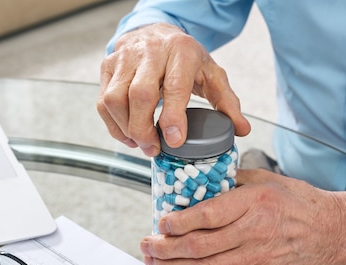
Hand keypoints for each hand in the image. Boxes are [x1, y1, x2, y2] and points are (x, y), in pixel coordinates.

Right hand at [97, 23, 250, 156]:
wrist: (157, 33)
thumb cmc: (185, 59)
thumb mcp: (212, 75)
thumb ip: (227, 103)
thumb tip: (241, 130)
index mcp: (181, 51)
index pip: (174, 86)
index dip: (172, 116)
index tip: (174, 141)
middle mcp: (150, 51)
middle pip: (139, 94)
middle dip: (144, 129)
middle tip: (154, 149)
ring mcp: (124, 58)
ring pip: (115, 99)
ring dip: (127, 129)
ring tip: (142, 143)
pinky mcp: (108, 67)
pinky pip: (103, 101)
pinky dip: (113, 125)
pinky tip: (128, 135)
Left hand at [140, 169, 345, 264]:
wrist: (328, 231)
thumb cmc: (297, 202)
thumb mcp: (264, 179)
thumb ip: (230, 181)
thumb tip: (197, 182)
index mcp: (253, 203)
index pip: (208, 216)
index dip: (178, 222)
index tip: (160, 220)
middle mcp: (252, 232)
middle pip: (199, 246)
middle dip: (166, 248)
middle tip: (146, 244)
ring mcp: (254, 257)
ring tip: (153, 261)